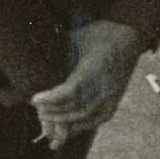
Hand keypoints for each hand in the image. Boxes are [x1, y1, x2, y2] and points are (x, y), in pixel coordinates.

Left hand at [29, 19, 142, 148]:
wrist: (128, 34)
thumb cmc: (97, 33)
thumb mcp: (76, 36)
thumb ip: (58, 49)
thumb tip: (31, 54)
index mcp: (94, 68)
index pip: (71, 91)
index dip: (51, 99)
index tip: (34, 99)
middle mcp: (106, 84)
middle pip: (77, 107)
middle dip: (53, 112)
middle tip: (36, 108)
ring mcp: (113, 93)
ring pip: (87, 115)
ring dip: (64, 120)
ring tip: (44, 115)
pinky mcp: (117, 98)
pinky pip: (100, 118)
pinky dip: (82, 124)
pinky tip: (67, 125)